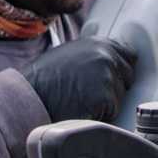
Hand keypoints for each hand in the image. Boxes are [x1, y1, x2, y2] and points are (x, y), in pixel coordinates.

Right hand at [21, 37, 135, 123]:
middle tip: (87, 92)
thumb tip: (114, 58)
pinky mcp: (105, 97)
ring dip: (106, 102)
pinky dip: (100, 114)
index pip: (129, 55)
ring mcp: (107, 76)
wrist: (28, 97)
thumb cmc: (44, 80)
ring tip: (80, 99)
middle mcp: (106, 56)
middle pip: (128, 77)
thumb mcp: (70, 54)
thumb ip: (94, 54)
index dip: (119, 70)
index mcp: (98, 43)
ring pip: (120, 96)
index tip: (107, 77)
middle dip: (113, 87)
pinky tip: (81, 108)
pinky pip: (112, 111)